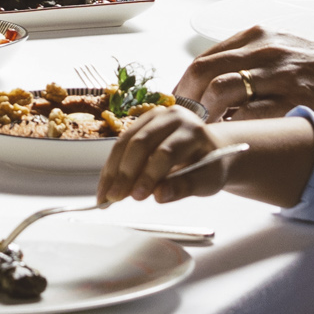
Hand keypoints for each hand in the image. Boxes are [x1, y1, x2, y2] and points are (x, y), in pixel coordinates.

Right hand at [97, 102, 242, 205]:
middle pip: (141, 143)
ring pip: (125, 142)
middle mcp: (171, 116)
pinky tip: (105, 184)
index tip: (137, 197)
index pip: (166, 152)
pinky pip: (120, 144)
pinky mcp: (140, 123)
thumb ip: (185, 187)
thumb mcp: (207, 181)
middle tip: (114, 197)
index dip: (149, 175)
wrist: (209, 150)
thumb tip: (159, 195)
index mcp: (192, 129)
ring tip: (104, 195)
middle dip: (125, 173)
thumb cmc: (209, 167)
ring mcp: (153, 117)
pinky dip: (111, 166)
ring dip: (112, 170)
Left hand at [176, 25, 313, 120]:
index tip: (179, 101)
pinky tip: (234, 137)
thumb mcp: (284, 47)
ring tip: (204, 131)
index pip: (205, 57)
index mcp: (258, 36)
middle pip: (205, 71)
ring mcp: (279, 74)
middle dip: (187, 98)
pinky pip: (251, 114)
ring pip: (222, 91)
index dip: (185, 82)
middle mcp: (265, 50)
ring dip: (207, 113)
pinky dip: (235, 126)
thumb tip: (214, 81)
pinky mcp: (294, 98)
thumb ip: (250, 58)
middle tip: (183, 120)